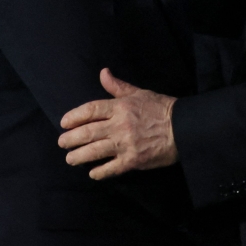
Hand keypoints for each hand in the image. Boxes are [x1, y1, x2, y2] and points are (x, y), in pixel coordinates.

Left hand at [58, 68, 177, 179]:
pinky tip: (92, 173)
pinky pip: (111, 168)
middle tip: (61, 143)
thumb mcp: (139, 92)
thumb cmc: (161, 108)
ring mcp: (126, 144)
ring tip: (70, 159)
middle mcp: (120, 125)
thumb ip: (118, 86)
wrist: (184, 128)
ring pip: (95, 151)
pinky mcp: (133, 161)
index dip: (74, 116)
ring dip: (79, 156)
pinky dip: (100, 172)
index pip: (91, 110)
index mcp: (120, 107)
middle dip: (71, 139)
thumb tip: (103, 72)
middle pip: (88, 132)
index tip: (63, 123)